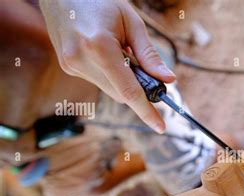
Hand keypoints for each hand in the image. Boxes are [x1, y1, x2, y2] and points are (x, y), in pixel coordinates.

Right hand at [39, 0, 175, 132]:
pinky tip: (105, 52)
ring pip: (110, 90)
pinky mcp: (67, 66)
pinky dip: (110, 74)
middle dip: (137, 89)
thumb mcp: (132, 23)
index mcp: (99, 46)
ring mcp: (71, 65)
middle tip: (146, 71)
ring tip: (120, 51)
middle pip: (120, 94)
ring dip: (122, 80)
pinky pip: (98, 81)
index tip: (160, 127)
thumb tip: (168, 80)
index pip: (128, 91)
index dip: (146, 111)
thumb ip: (149, 55)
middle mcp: (81, 59)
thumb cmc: (100, 0)